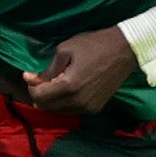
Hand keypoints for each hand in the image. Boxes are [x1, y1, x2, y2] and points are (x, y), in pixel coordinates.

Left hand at [14, 20, 144, 117]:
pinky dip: (64, 102)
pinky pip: (71, 110)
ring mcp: (87, 108)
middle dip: (39, 94)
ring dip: (51, 100)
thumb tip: (31, 78)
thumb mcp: (65, 50)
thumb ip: (48, 69)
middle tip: (41, 79)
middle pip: (46, 107)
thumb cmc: (94, 45)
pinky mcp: (95, 109)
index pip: (39, 96)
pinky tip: (67, 89)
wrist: (124, 51)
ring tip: (54, 83)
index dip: (32, 86)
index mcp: (69, 87)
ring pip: (58, 111)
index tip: (31, 75)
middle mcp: (77, 102)